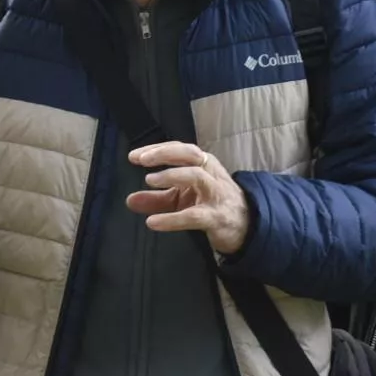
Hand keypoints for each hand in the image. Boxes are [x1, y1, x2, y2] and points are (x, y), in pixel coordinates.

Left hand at [125, 142, 249, 254]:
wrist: (245, 226)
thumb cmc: (211, 204)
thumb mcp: (182, 199)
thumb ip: (156, 198)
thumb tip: (129, 200)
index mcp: (202, 163)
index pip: (179, 149)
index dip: (157, 149)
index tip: (133, 156)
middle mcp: (210, 173)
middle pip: (189, 154)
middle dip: (165, 153)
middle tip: (142, 159)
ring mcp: (215, 193)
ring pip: (196, 176)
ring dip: (171, 175)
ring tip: (149, 180)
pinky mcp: (216, 217)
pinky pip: (193, 215)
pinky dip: (172, 219)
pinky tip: (153, 222)